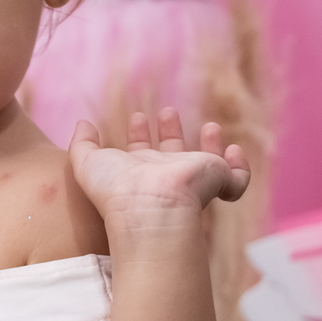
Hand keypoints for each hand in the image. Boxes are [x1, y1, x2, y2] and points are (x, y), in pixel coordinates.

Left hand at [69, 108, 249, 227]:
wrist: (151, 208)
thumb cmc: (116, 189)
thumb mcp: (87, 162)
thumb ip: (81, 143)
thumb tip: (83, 122)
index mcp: (138, 172)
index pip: (140, 153)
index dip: (138, 135)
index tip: (137, 116)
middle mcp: (166, 177)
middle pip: (171, 154)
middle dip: (170, 132)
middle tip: (168, 112)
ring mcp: (193, 182)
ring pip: (207, 165)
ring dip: (210, 145)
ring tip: (211, 126)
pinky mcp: (218, 183)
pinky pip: (237, 180)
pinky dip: (240, 167)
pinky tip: (233, 151)